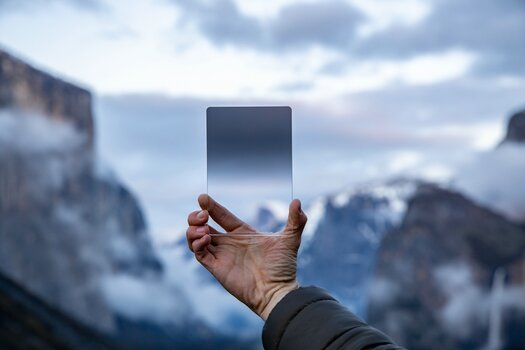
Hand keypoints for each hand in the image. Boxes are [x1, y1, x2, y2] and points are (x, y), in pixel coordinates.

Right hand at [186, 194, 306, 319]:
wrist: (278, 290)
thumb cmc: (283, 267)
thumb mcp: (290, 239)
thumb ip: (296, 220)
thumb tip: (298, 201)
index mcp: (242, 233)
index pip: (221, 215)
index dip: (211, 206)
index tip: (203, 197)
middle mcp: (228, 243)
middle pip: (202, 225)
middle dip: (196, 217)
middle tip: (202, 215)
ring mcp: (221, 255)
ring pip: (195, 238)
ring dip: (193, 230)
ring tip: (204, 228)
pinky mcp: (216, 267)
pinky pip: (199, 254)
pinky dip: (197, 244)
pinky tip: (207, 238)